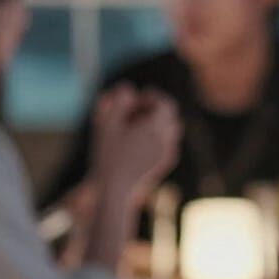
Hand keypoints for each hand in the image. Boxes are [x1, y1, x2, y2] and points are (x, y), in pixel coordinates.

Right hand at [89, 84, 180, 202]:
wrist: (116, 190)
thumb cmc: (108, 155)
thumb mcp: (107, 125)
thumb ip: (118, 102)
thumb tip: (128, 88)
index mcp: (155, 127)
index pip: (164, 103)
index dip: (151, 97)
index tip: (136, 98)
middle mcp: (167, 139)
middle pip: (169, 115)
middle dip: (154, 109)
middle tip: (136, 110)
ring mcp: (169, 152)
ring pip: (171, 129)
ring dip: (157, 123)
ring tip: (136, 125)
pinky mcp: (165, 163)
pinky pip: (168, 143)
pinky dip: (157, 137)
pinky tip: (139, 142)